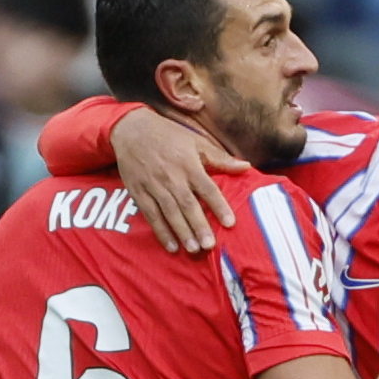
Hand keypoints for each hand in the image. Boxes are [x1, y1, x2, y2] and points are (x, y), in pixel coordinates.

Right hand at [111, 106, 244, 253]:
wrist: (130, 129)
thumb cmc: (169, 135)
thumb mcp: (196, 141)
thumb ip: (220, 158)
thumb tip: (247, 167)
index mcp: (188, 164)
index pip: (207, 188)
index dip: (219, 206)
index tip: (230, 223)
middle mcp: (171, 176)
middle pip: (187, 204)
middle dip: (199, 226)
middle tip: (210, 245)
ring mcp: (153, 185)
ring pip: (169, 212)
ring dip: (182, 232)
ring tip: (194, 249)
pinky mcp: (138, 191)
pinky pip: (150, 215)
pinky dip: (161, 231)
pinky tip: (172, 246)